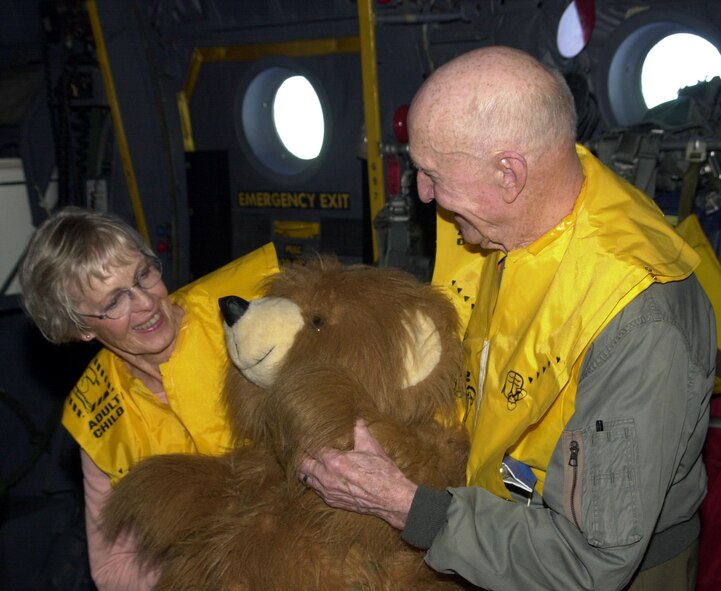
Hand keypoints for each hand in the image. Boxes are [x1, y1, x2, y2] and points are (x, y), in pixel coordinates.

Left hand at [299, 419, 417, 529]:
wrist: (391, 498)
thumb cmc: (382, 472)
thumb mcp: (371, 447)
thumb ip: (360, 430)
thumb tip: (356, 417)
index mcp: (334, 461)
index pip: (311, 448)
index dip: (307, 441)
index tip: (305, 435)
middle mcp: (327, 478)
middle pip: (303, 465)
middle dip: (302, 455)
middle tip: (303, 448)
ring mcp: (328, 492)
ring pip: (307, 480)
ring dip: (306, 470)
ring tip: (308, 461)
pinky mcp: (333, 501)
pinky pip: (316, 490)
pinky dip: (314, 482)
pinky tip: (319, 476)